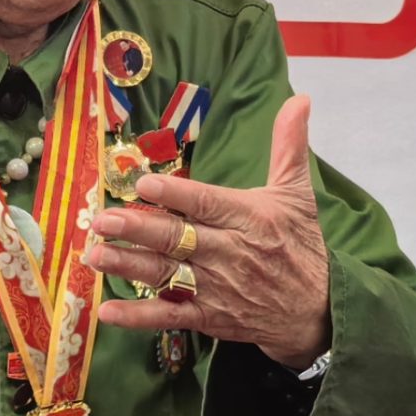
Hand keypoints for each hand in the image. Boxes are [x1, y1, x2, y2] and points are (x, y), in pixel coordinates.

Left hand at [89, 95, 330, 369]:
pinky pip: (169, 316)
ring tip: (95, 254)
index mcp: (249, 219)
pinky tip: (106, 310)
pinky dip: (138, 316)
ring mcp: (217, 289)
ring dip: (128, 265)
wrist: (319, 312)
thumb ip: (289, 146)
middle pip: (179, 239)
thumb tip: (298, 98)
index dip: (176, 195)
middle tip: (103, 219)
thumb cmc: (302, 246)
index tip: (143, 183)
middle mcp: (230, 254)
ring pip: (167, 274)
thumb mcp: (298, 194)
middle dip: (139, 229)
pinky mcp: (209, 317)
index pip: (207, 204)